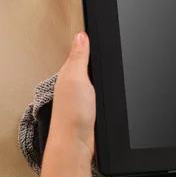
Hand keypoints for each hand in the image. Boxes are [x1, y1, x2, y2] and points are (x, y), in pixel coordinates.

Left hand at [49, 32, 95, 155]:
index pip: (80, 51)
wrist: (76, 144)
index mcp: (69, 73)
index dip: (88, 42)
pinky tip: (106, 90)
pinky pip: (99, 94)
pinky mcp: (91, 110)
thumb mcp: (76, 78)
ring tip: (102, 62)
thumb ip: (79, 57)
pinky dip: (103, 90)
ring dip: (98, 74)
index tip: (94, 32)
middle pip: (88, 65)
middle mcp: (74, 84)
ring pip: (93, 80)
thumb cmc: (72, 115)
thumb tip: (81, 35)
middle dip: (94, 56)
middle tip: (99, 43)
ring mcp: (82, 98)